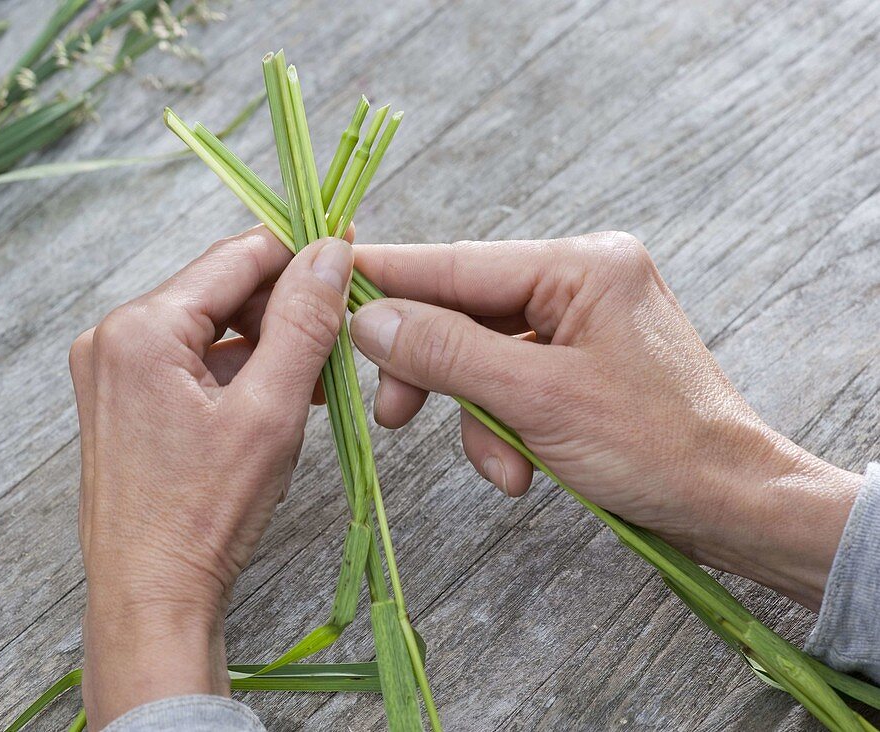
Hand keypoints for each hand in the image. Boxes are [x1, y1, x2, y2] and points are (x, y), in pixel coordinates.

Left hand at [69, 228, 353, 727]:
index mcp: (139, 329)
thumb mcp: (269, 411)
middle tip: (340, 336)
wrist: (150, 599)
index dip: (298, 253)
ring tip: (317, 379)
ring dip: (265, 344)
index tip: (348, 252)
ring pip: (208, 329)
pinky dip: (236, 373)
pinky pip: (188, 363)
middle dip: (283, 309)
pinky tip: (279, 399)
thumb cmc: (203, 517)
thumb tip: (330, 252)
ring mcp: (110, 372)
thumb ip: (303, 322)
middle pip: (219, 291)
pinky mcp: (120, 402)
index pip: (234, 258)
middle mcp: (112, 338)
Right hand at [349, 231, 860, 609]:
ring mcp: (582, 321)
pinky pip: (512, 382)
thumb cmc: (655, 447)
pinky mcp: (580, 362)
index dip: (386, 276)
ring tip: (501, 466)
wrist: (731, 505)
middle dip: (435, 372)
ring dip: (477, 416)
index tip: (323, 280)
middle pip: (463, 312)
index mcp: (580, 264)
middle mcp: (580, 279)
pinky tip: (521, 468)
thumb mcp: (537, 398)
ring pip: (482, 356)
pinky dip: (505, 427)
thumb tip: (368, 319)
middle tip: (396, 414)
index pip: (456, 264)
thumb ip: (446, 352)